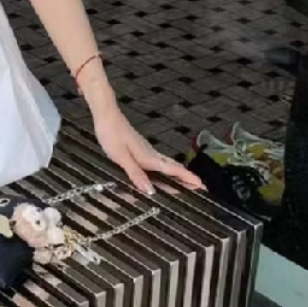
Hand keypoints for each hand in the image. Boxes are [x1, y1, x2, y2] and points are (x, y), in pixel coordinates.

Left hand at [91, 100, 205, 195]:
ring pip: (166, 164)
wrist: (106, 115)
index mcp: (148, 157)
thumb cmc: (111, 133)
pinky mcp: (139, 147)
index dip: (187, 178)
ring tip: (185, 183)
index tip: (201, 185)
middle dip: (186, 177)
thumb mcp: (121, 156)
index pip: (172, 169)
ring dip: (177, 173)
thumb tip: (151, 191)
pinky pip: (157, 161)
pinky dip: (165, 169)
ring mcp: (145, 149)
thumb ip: (136, 174)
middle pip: (173, 167)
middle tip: (199, 186)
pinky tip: (160, 172)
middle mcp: (150, 153)